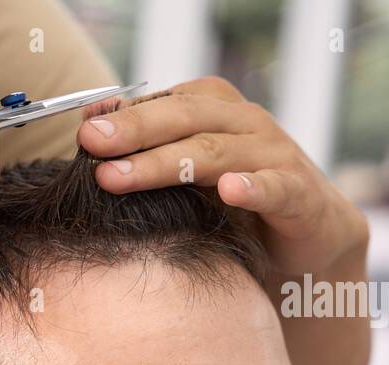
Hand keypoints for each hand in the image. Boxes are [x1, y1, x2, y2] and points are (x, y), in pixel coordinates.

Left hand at [77, 77, 368, 278]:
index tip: (82, 132)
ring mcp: (274, 155)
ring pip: (216, 152)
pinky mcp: (299, 193)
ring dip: (166, 163)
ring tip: (121, 176)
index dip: (122, 116)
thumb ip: (146, 149)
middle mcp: (244, 124)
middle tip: (91, 144)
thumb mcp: (186, 174)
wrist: (307, 237)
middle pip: (184, 119)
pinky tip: (230, 191)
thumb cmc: (234, 205)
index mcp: (214, 110)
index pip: (164, 103)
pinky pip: (275, 187)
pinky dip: (253, 187)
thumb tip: (87, 124)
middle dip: (134, 130)